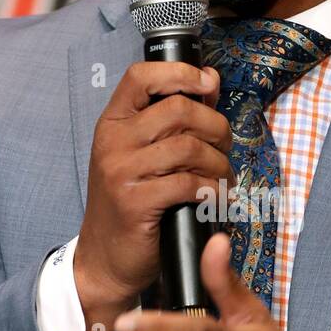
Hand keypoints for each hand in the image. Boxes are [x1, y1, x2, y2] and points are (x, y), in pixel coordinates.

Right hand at [72, 60, 232, 330]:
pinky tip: (214, 198)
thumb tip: (210, 82)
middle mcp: (113, 142)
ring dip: (218, 162)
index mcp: (112, 122)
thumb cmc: (132, 202)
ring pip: (189, 147)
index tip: (208, 84)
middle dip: (215, 126)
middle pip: (178, 109)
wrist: (106, 258)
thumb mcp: (140, 154)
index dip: (181, 72)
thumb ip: (171, 120)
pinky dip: (211, 190)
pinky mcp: (136, 202)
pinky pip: (188, 184)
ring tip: (222, 177)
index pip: (141, 76)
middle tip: (224, 145)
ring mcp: (122, 172)